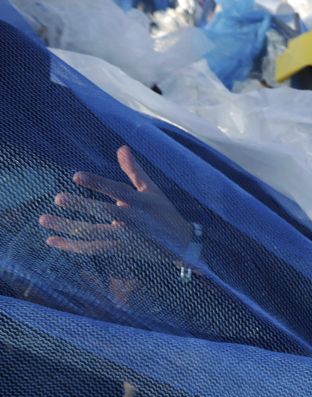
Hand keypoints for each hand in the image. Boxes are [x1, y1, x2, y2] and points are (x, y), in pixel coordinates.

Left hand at [41, 146, 193, 259]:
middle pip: (104, 212)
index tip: (75, 176)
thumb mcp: (152, 190)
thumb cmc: (164, 212)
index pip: (116, 190)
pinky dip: (71, 246)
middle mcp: (133, 219)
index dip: (96, 183)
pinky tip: (52, 241)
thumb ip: (133, 170)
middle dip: (81, 205)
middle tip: (58, 198)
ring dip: (67, 227)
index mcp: (140, 201)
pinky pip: (93, 248)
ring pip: (94, 233)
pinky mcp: (122, 249)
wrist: (182, 244)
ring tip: (44, 220)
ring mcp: (127, 237)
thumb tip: (121, 147)